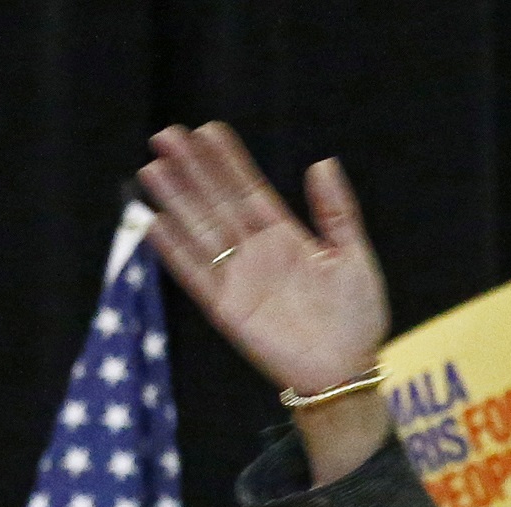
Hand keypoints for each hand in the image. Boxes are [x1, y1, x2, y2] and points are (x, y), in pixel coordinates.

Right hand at [140, 122, 388, 398]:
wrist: (347, 371)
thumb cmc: (357, 318)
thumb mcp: (353, 257)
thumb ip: (337, 212)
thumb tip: (322, 162)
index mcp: (285, 238)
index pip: (249, 190)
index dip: (228, 161)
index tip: (207, 130)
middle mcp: (256, 253)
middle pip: (216, 202)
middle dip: (192, 170)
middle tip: (166, 134)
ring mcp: (239, 279)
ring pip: (200, 230)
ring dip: (177, 200)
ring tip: (153, 168)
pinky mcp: (226, 309)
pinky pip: (194, 274)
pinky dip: (173, 250)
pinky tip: (153, 222)